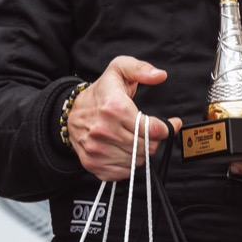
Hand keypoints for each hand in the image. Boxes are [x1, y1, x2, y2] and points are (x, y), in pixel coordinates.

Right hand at [68, 56, 180, 180]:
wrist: (71, 113)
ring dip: (142, 152)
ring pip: (138, 161)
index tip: (171, 124)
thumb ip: (141, 69)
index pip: (153, 129)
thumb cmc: (100, 93)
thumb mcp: (119, 70)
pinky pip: (124, 172)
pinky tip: (126, 150)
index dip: (167, 128)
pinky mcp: (94, 164)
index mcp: (114, 108)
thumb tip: (160, 75)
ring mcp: (98, 150)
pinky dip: (130, 164)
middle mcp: (104, 131)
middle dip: (154, 139)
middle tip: (150, 132)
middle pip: (147, 146)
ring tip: (137, 139)